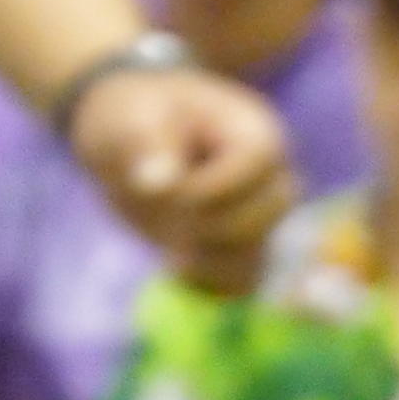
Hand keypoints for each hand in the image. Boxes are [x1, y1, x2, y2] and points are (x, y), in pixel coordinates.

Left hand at [68, 66, 290, 290]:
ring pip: (258, 254)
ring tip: (171, 247)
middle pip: (269, 214)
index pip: (258, 164)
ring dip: (209, 259)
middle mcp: (266, 174)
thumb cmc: (136, 115)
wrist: (129, 137)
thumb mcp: (132, 119)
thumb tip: (158, 183)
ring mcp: (256, 214)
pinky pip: (242, 280)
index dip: (212, 186)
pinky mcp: (236, 246)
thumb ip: (148, 146)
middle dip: (213, 223)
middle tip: (165, 213)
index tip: (164, 186)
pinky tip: (175, 269)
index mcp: (252, 129)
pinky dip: (210, 283)